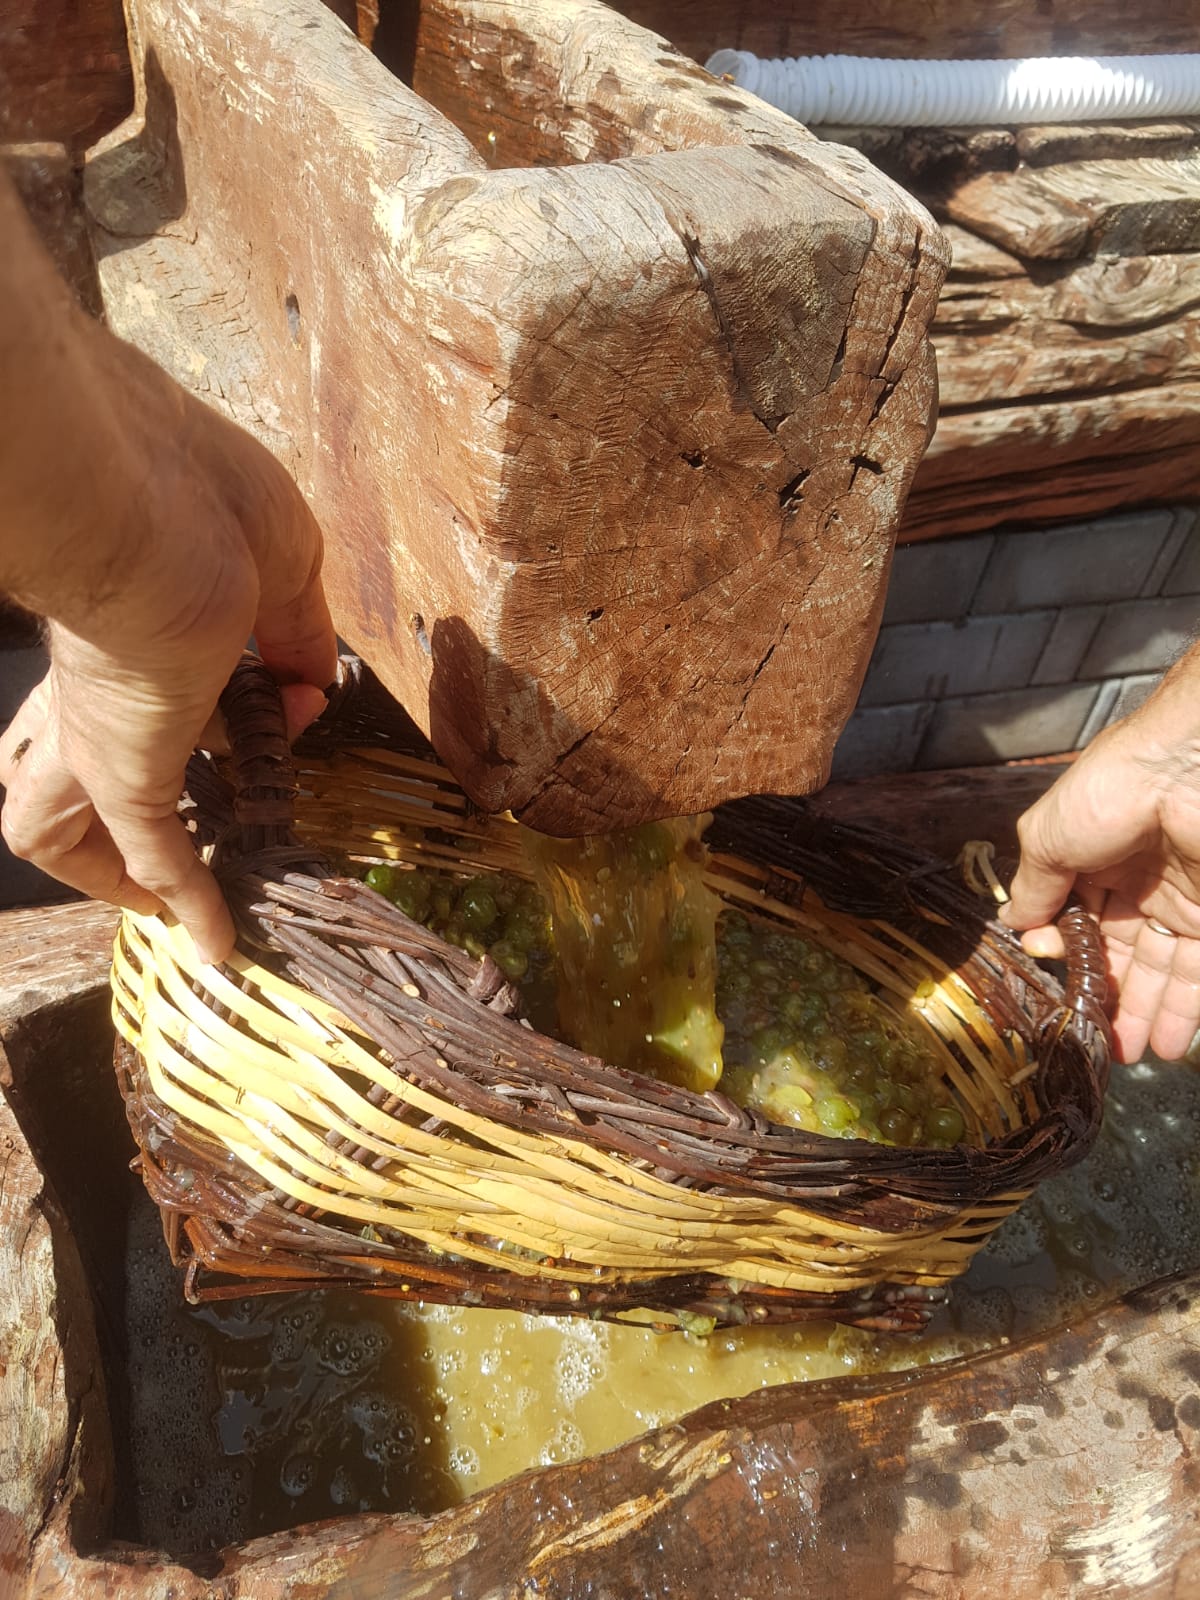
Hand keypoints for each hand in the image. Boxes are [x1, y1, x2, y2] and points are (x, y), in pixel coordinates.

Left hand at [0, 327, 336, 962]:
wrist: (158, 514)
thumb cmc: (208, 507)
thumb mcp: (284, 560)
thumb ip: (300, 628)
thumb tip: (317, 680)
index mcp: (140, 616)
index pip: (149, 672)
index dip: (221, 694)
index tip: (302, 696)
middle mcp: (104, 682)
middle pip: (62, 751)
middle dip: (108, 784)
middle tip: (186, 808)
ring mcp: (105, 736)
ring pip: (59, 817)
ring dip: (110, 861)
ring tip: (165, 896)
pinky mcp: (123, 781)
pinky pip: (154, 857)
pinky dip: (191, 905)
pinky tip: (219, 945)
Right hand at [1000, 718, 1199, 1063]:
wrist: (1186, 769)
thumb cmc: (1109, 792)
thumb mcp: (1048, 838)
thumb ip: (1033, 888)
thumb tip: (1014, 927)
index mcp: (1090, 859)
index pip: (1074, 921)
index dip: (1062, 955)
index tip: (1052, 982)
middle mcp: (1136, 884)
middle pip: (1119, 954)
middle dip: (1107, 999)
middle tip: (1096, 1042)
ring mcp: (1179, 902)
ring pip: (1159, 972)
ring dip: (1143, 1015)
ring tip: (1128, 1055)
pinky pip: (1195, 973)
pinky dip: (1181, 1010)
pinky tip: (1164, 1043)